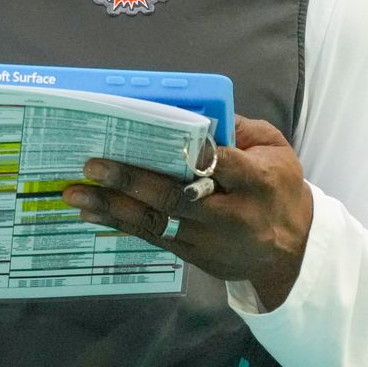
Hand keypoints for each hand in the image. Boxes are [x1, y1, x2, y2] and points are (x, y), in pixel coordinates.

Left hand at [61, 115, 312, 309]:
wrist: (291, 252)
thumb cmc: (280, 188)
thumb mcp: (277, 150)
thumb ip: (242, 129)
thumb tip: (198, 111)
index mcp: (258, 181)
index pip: (223, 165)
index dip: (192, 153)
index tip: (157, 138)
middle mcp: (231, 214)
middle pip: (177, 198)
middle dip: (132, 181)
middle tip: (94, 165)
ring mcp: (209, 240)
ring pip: (157, 222)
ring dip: (112, 207)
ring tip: (76, 193)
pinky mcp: (194, 255)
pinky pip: (152, 238)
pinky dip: (120, 223)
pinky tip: (91, 213)